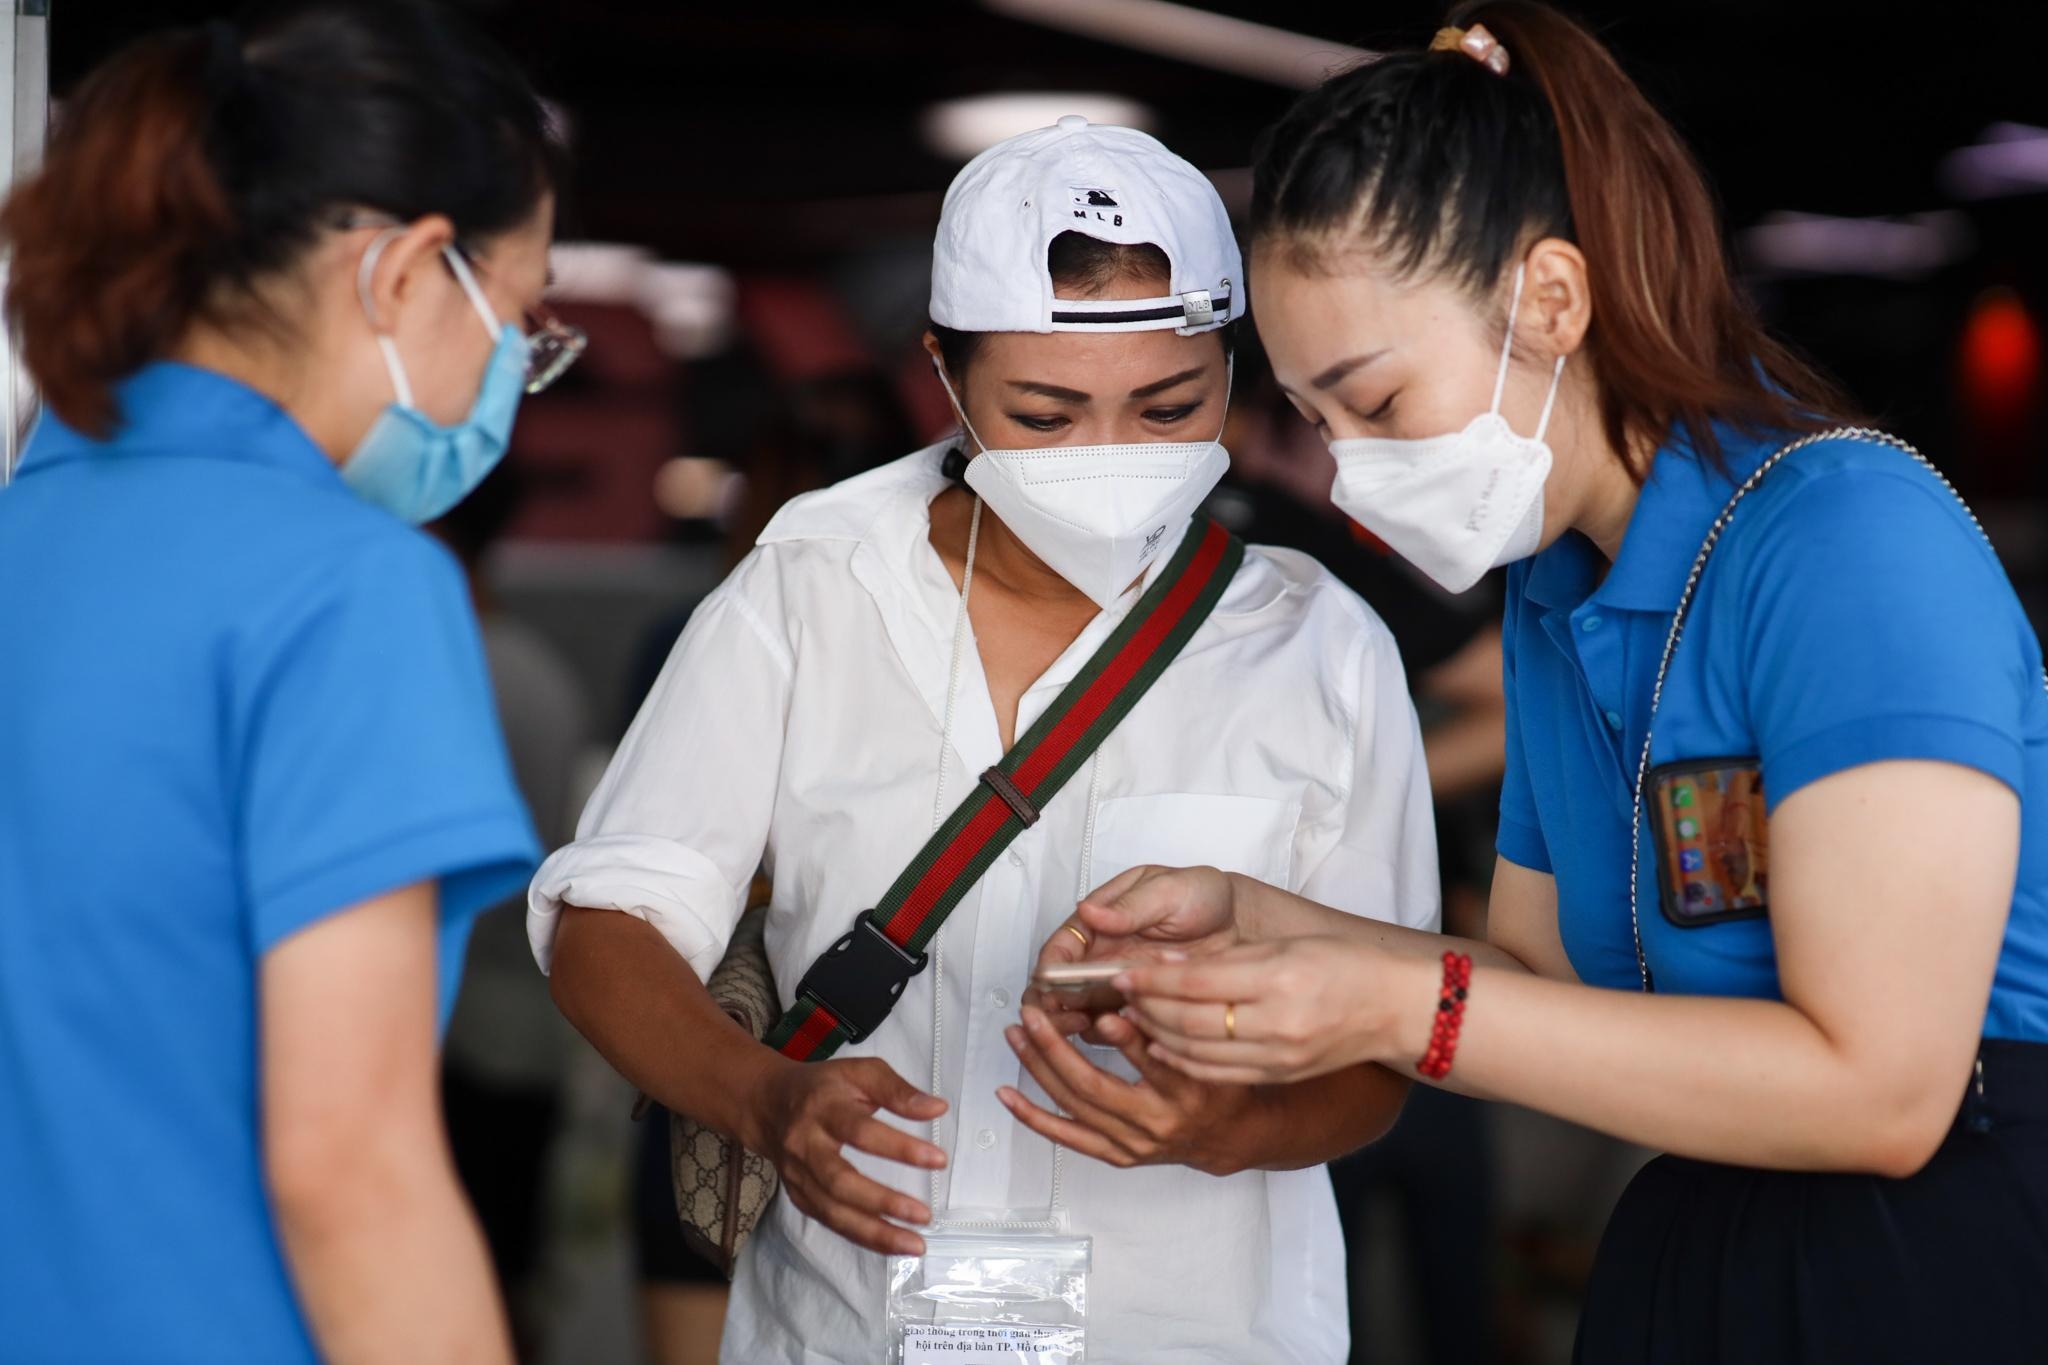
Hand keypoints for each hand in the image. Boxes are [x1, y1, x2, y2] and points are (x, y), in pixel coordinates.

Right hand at [749, 1057, 948, 1255]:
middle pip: (841, 1181)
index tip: (938, 1160)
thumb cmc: (825, 1087)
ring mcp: (799, 1176)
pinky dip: (862, 1237)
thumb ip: (897, 1089)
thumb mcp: (860, 1072)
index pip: (862, 1132)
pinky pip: (831, 1222)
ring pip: (833, 1211)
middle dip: (883, 1201)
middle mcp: (806, 1146)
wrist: (769, 1104)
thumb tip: (937, 1109)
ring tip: (915, 1244)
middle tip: (924, 1214)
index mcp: (824, 1109)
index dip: (900, 1147)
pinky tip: (892, 1244)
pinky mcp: (799, 1197)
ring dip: (875, 1232)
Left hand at [994, 1005, 1255, 1174]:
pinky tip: (1009, 1096)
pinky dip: (1034, 1116)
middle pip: (1094, 1085)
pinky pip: (1067, 1136)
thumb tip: (1139, 984)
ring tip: (1017, 1036)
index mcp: (1185, 1090)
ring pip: (1074, 1106)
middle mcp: (1155, 1122)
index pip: (1152, 1061)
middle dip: (1056, 1048)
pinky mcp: (1116, 1154)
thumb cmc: (1220, 1085)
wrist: (1230, 1135)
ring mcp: (1132, 1142)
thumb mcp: (1210, 1048)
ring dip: (1039, 1069)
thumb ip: (1175, 1017)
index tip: (1103, 1011)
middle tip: (1034, 1016)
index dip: (1126, 1037)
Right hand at [1025, 865, 1242, 1035]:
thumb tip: (1089, 911)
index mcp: (1098, 921)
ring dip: (1080, 1025)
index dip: (1049, 971)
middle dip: (1055, 1008)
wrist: (1241, 922)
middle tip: (1067, 1020)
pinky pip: (1117, 1027)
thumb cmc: (1201, 896)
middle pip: (1061, 988)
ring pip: (1083, 1012)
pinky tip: (1125, 1035)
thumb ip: (1130, 906)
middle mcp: (1102, 955)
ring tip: (1096, 1029)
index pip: (1059, 949)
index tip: (1050, 987)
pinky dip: (1114, 1036)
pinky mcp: (1141, 1006)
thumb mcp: (1168, 890)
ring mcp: (1119, 984)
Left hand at [1118, 937, 1437, 1085]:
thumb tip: (1168, 966)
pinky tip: (1160, 1047)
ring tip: (1129, 1017)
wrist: (1393, 1007)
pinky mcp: (1278, 1075)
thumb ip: (1228, 958)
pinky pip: (1218, 1073)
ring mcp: (1278, 1056)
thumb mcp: (1285, 946)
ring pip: (1198, 1052)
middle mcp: (1277, 1022)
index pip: (1198, 981)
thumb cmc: (1342, 964)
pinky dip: (1182, 1061)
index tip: (1122, 970)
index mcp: (1279, 978)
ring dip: (1156, 1035)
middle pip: (1190, 1022)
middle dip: (1146, 1008)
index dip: (1153, 978)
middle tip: (1115, 993)